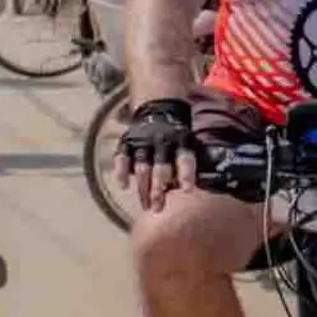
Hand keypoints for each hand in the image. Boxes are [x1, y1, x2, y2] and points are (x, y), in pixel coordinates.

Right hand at [121, 96, 195, 212]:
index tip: (186, 190)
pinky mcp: (128, 142)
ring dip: (143, 187)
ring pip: (143, 166)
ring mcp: (143, 141)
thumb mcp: (188, 143)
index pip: (185, 158)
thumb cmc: (177, 136)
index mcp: (181, 141)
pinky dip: (121, 171)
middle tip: (158, 208)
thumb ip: (188, 164)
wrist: (158, 108)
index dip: (186, 174)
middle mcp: (162, 141)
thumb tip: (195, 190)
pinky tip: (124, 186)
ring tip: (146, 206)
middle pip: (161, 167)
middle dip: (159, 188)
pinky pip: (122, 157)